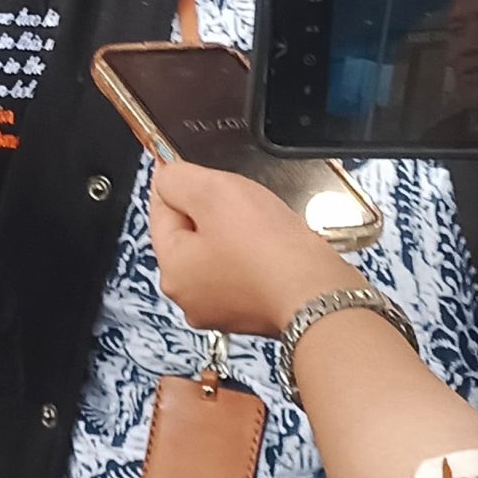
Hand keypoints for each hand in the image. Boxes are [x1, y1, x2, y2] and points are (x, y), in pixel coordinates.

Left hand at [149, 161, 355, 339]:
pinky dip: (253, 256)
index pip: (160, 211)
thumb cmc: (269, 249)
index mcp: (172, 271)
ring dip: (233, 233)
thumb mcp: (213, 192)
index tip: (182, 164)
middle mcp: (189, 298)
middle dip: (209, 211)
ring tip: (260, 224)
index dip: (174, 182)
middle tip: (238, 199)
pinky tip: (272, 248)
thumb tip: (166, 177)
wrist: (318, 293)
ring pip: (218, 252)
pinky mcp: (252, 313)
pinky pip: (243, 271)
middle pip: (189, 234)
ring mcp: (221, 310)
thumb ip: (178, 179)